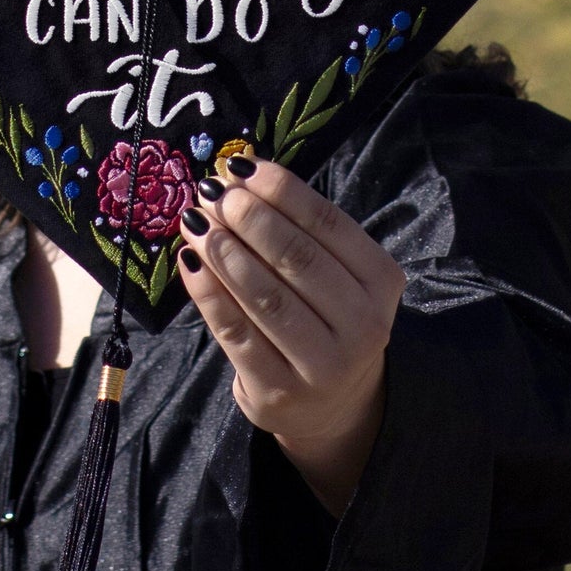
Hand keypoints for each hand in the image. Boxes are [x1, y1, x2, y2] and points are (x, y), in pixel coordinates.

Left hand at [176, 155, 406, 517]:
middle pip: (297, 258)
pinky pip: (236, 332)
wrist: (333, 404)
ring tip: (196, 220)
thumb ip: (296, 229)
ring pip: (266, 296)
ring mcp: (323, 365)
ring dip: (224, 251)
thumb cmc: (325, 317)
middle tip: (212, 192)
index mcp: (381, 282)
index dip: (281, 191)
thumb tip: (235, 177)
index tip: (240, 166)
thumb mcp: (333, 273)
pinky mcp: (280, 391)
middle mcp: (363, 325)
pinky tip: (189, 262)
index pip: (328, 224)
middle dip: (248, 217)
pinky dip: (208, 293)